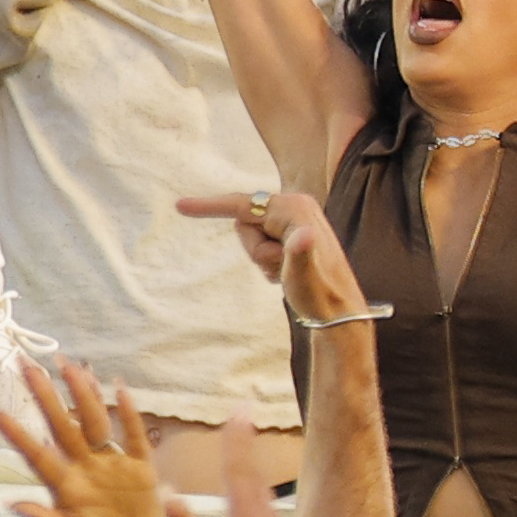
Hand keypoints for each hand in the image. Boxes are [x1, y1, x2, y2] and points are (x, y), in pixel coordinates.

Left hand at [0, 361, 167, 516]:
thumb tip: (12, 504)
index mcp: (65, 491)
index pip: (37, 455)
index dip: (17, 434)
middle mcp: (85, 472)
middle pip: (63, 426)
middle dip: (45, 395)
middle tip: (27, 364)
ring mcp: (112, 469)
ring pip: (95, 422)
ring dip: (83, 394)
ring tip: (71, 364)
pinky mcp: (141, 474)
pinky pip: (134, 437)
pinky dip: (129, 413)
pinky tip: (119, 388)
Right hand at [179, 187, 370, 325]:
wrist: (338, 312)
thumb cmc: (320, 294)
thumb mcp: (304, 277)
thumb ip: (300, 254)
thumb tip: (304, 236)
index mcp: (295, 208)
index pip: (241, 204)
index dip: (209, 206)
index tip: (179, 206)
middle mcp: (296, 205)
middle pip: (245, 222)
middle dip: (253, 249)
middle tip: (277, 269)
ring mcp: (296, 217)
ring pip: (252, 235)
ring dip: (261, 258)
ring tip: (285, 272)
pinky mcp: (294, 229)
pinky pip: (262, 241)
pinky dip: (267, 260)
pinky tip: (286, 272)